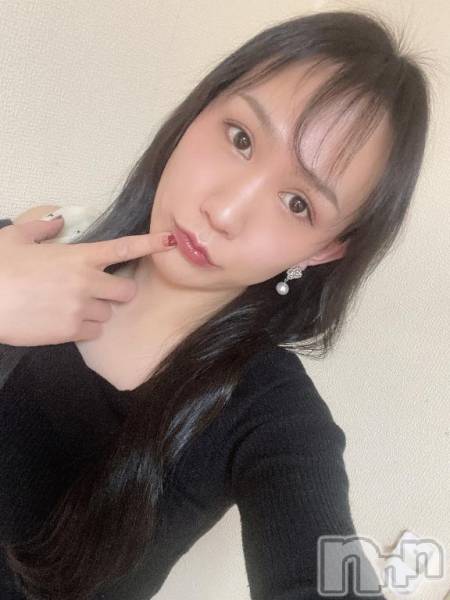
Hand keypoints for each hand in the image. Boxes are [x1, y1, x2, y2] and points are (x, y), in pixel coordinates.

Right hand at [0, 217, 176, 345]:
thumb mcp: (16, 237)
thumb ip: (43, 228)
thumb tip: (59, 222)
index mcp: (78, 256)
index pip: (123, 248)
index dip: (150, 244)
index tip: (169, 242)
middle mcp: (87, 282)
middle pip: (127, 290)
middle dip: (117, 292)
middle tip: (99, 291)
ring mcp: (81, 308)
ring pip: (108, 314)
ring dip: (96, 311)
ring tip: (68, 306)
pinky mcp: (71, 331)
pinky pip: (93, 332)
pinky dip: (83, 328)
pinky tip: (61, 321)